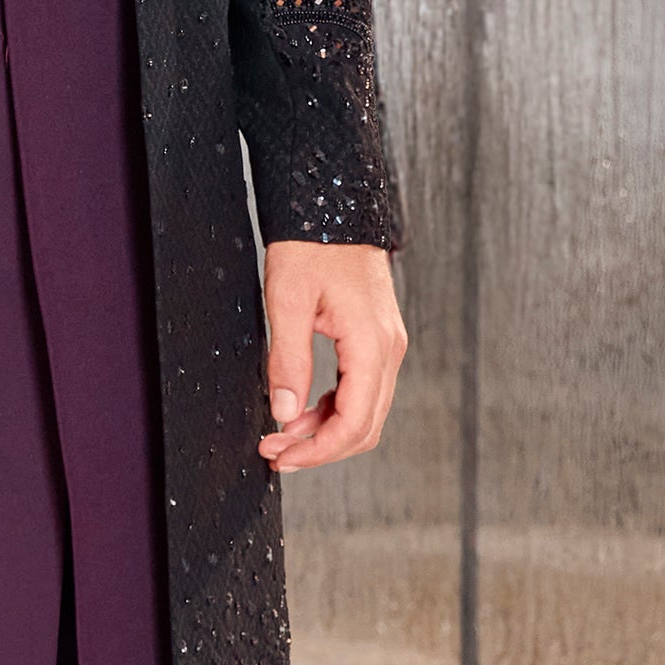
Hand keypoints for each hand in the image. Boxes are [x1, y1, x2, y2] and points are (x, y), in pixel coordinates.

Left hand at [260, 241, 404, 473]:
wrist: (332, 206)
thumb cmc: (311, 245)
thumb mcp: (287, 301)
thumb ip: (288, 360)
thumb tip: (285, 413)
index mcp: (372, 344)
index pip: (354, 422)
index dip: (318, 451)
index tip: (282, 457)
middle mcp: (388, 348)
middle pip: (365, 426)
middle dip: (320, 449)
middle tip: (276, 453)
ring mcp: (387, 344)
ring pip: (365, 411)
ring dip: (326, 431)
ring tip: (282, 435)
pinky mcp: (377, 338)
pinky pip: (362, 389)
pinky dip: (333, 408)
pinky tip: (302, 409)